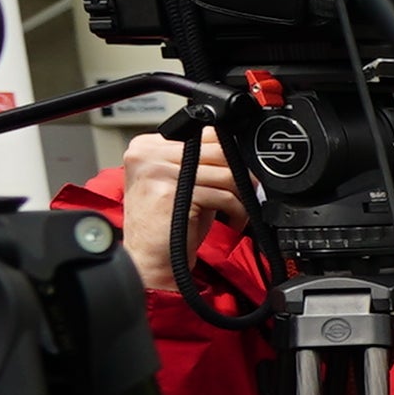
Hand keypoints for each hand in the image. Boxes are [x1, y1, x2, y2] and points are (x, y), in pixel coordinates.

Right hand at [119, 133, 235, 304]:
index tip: (238, 172)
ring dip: (242, 194)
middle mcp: (147, 154)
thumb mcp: (181, 183)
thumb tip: (238, 150)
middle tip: (248, 191)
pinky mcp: (172, 192)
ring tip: (239, 209)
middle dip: (240, 173)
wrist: (150, 262)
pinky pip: (222, 194)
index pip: (201, 133)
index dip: (227, 153)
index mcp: (145, 146)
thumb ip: (200, 162)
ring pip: (224, 172)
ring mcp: (157, 171)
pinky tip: (233, 222)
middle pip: (216, 149)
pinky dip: (237, 210)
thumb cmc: (169, 226)